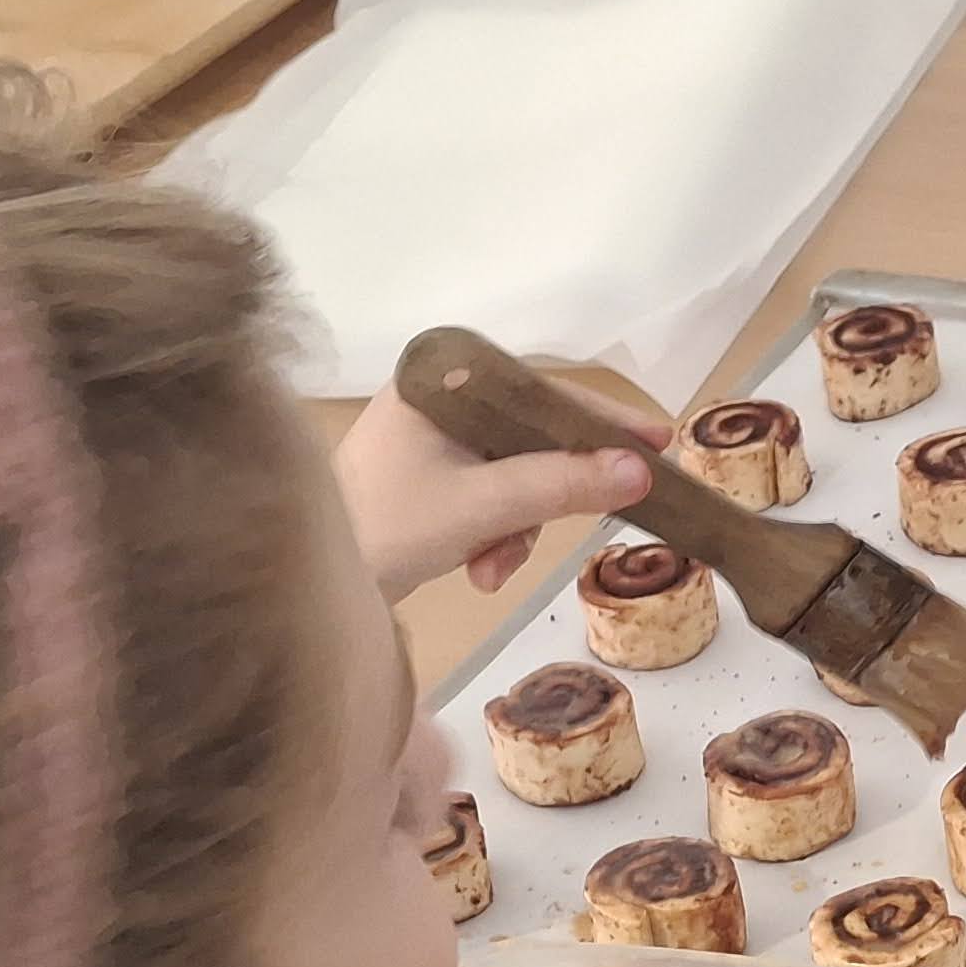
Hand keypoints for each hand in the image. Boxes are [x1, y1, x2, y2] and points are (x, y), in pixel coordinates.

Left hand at [332, 385, 654, 598]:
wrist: (310, 586)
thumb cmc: (386, 528)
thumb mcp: (483, 507)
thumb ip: (561, 486)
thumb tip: (639, 472)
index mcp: (440, 380)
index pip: (539, 389)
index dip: (600, 418)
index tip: (655, 441)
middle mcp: (436, 399)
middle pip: (530, 437)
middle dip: (546, 494)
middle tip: (596, 516)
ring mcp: (428, 441)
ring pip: (513, 474)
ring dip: (518, 526)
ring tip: (493, 569)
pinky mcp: (424, 481)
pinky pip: (486, 497)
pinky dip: (493, 535)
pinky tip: (478, 571)